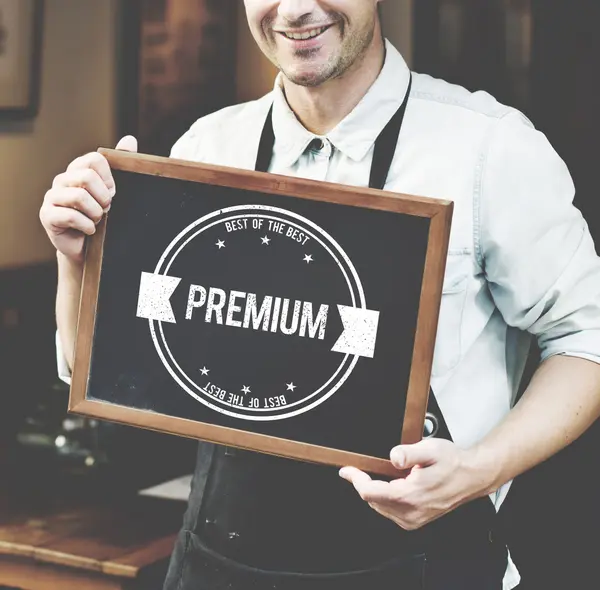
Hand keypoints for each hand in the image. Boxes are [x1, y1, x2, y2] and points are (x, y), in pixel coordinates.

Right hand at [40, 136, 137, 263]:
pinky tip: (89, 230)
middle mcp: (62, 179)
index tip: (112, 193)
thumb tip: (130, 139)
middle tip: (106, 209)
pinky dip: (88, 226)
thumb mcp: (113, 191)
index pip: (95, 160)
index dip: (109, 179)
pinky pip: (71, 217)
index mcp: (78, 169)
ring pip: (79, 197)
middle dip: (103, 197)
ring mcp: (52, 197)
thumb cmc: (101, 216)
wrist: (87, 247)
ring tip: (97, 220)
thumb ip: (120, 163)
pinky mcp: (47, 215)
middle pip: (87, 177)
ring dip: (96, 213)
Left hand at [339, 439, 492, 530]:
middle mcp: (411, 511)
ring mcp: (414, 518)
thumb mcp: (431, 449)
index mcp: (410, 495)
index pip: (370, 492)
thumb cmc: (454, 462)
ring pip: (380, 507)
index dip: (355, 479)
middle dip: (364, 483)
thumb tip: (394, 456)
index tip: (346, 470)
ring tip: (383, 475)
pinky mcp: (417, 520)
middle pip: (373, 500)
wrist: (473, 475)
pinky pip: (391, 511)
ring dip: (375, 491)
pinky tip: (394, 485)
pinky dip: (386, 498)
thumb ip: (409, 453)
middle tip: (362, 468)